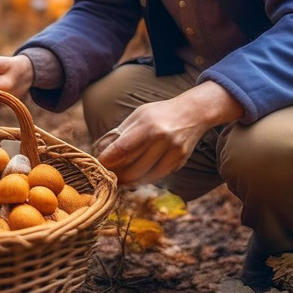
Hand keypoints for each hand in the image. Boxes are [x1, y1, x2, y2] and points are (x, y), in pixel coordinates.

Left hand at [96, 81, 243, 185]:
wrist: (193, 112)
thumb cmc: (159, 113)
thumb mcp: (138, 115)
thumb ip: (121, 132)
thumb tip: (103, 150)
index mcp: (148, 125)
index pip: (122, 148)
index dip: (108, 159)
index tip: (100, 163)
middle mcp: (162, 140)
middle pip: (133, 167)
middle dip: (117, 174)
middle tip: (108, 174)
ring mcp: (174, 152)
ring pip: (145, 176)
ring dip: (129, 180)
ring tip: (119, 178)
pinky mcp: (180, 161)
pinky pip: (158, 176)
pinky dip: (144, 179)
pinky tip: (135, 177)